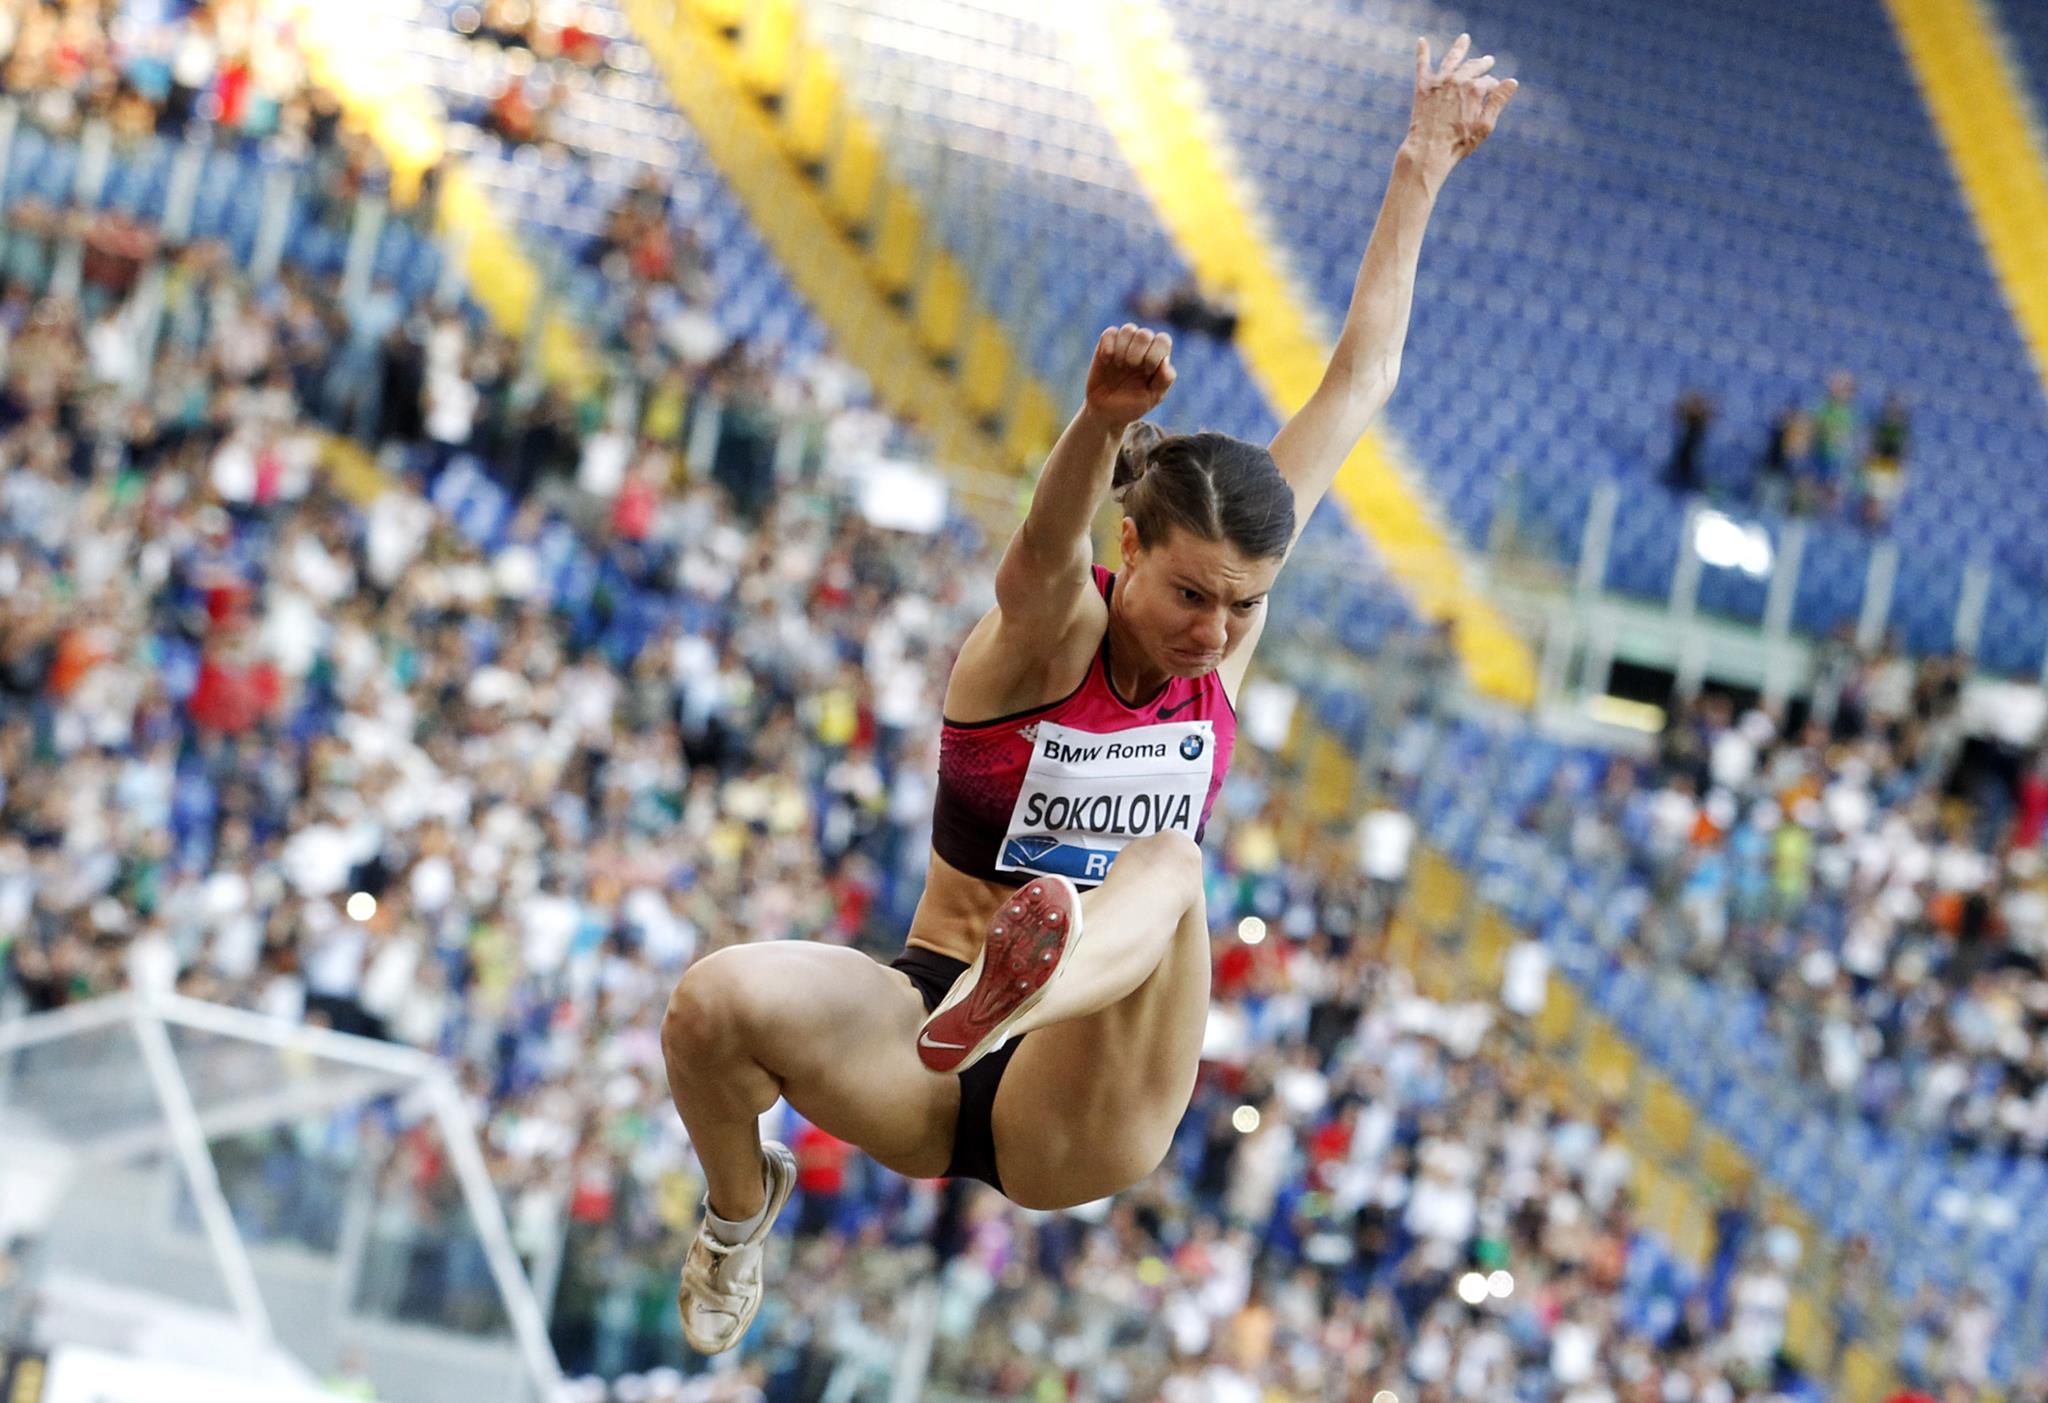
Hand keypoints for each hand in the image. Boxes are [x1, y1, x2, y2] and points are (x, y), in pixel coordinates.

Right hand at [1083, 324, 1175, 428]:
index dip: (1155, 353)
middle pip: (1145, 334)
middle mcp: (1142, 348)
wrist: (1106, 413)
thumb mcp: (1152, 398)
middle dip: (1137, 352)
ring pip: (1128, 329)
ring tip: (1119, 365)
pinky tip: (1107, 361)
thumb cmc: (1132, 405)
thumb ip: (1165, 380)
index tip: (1147, 372)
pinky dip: (1108, 346)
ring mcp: (1123, 345)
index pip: (1163, 340)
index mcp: (1157, 357)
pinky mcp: (1105, 346)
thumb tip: (1165, 360)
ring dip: (1123, 348)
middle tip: (1131, 367)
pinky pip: (1109, 333)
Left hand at [1404, 34, 1516, 184]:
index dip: (1493, 88)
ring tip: (1465, 39)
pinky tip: (1422, 41)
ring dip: (1460, 48)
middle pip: (1473, 66)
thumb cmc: (1459, 143)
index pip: (1489, 82)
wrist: (1429, 150)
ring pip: (1452, 59)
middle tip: (1488, 61)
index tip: (1493, 95)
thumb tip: (1512, 81)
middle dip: (1483, 64)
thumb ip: (1498, 101)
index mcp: (1476, 89)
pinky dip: (1423, 52)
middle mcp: (1458, 80)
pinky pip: (1422, 64)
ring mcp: (1440, 82)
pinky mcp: (1423, 86)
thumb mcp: (1485, 125)